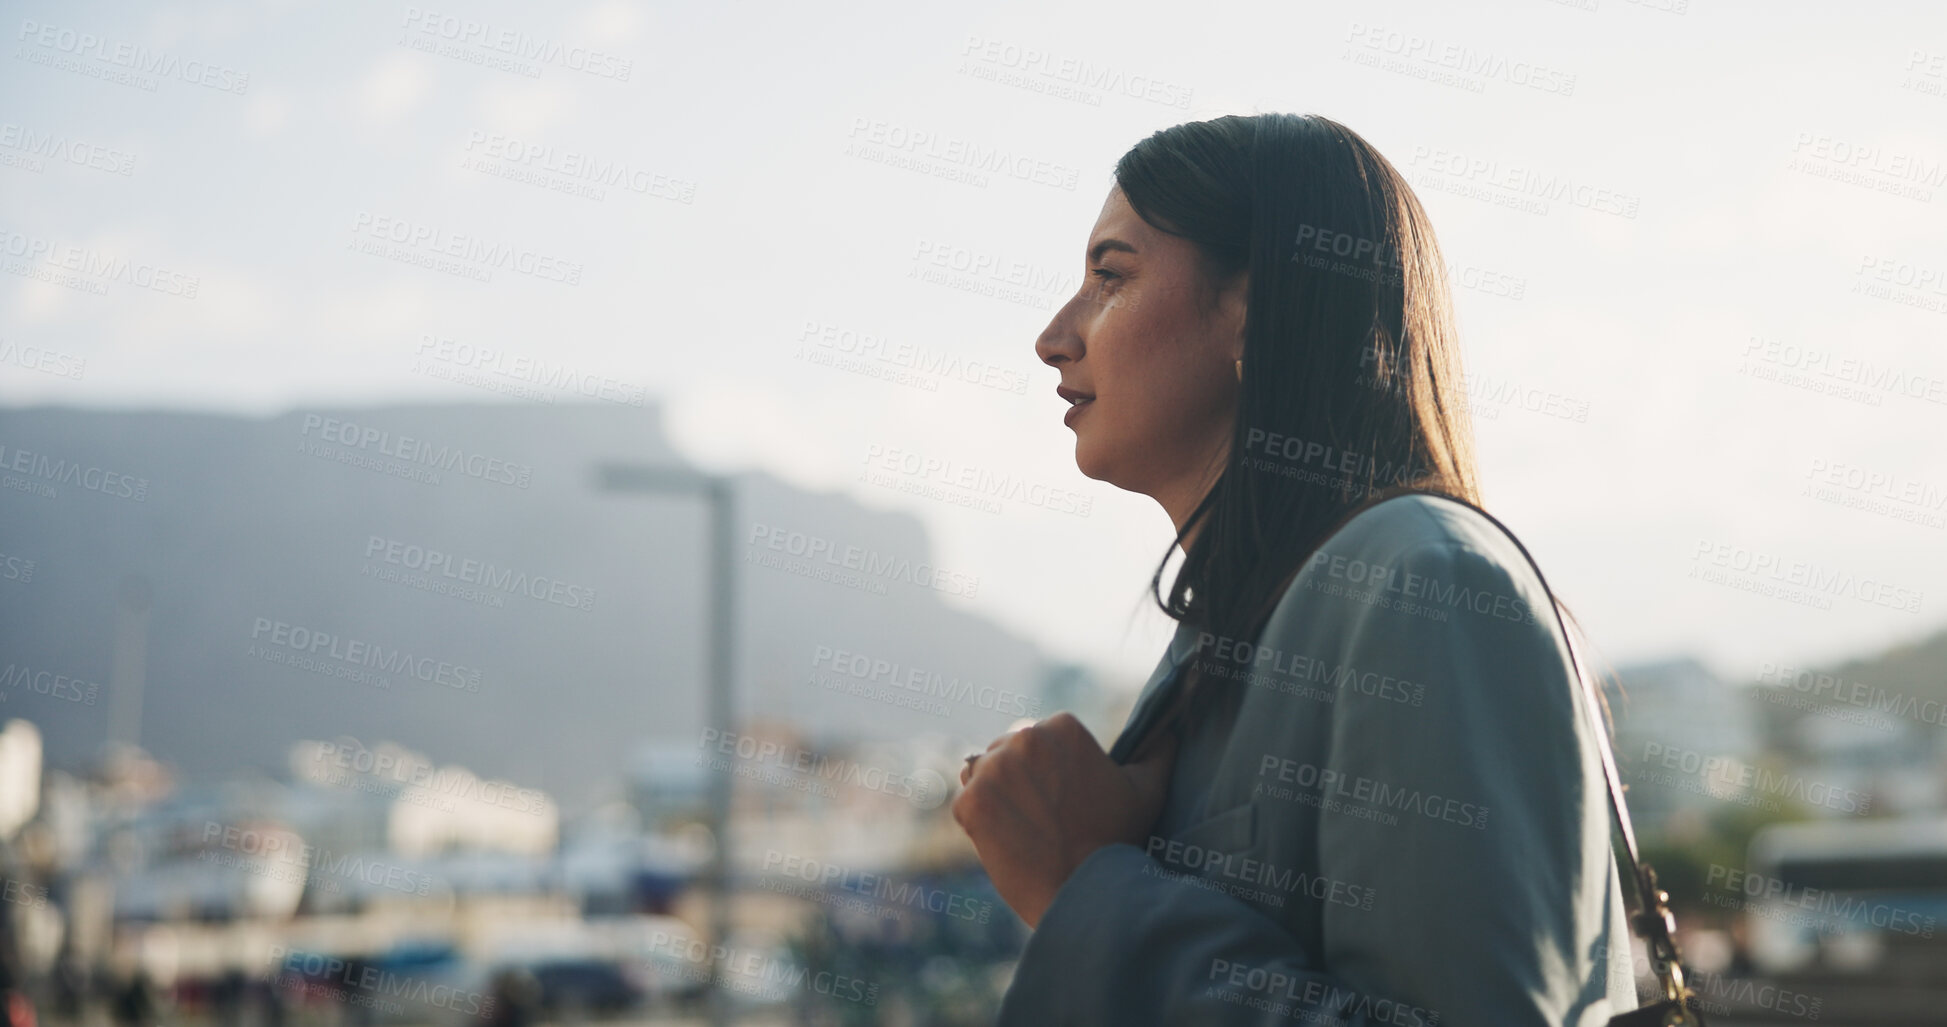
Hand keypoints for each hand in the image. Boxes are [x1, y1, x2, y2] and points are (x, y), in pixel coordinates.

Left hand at [951, 712, 1178, 927]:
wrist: (1085, 892)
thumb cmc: (1117, 839)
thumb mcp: (1147, 789)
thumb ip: (1158, 753)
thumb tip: (1169, 732)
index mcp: (1062, 727)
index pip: (1039, 739)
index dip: (1049, 772)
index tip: (1063, 801)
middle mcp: (1024, 738)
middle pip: (1006, 752)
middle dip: (1019, 780)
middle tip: (1044, 818)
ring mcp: (993, 769)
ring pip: (982, 774)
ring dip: (996, 796)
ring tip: (1025, 829)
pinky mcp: (970, 801)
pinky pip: (965, 804)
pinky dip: (980, 823)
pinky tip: (1009, 842)